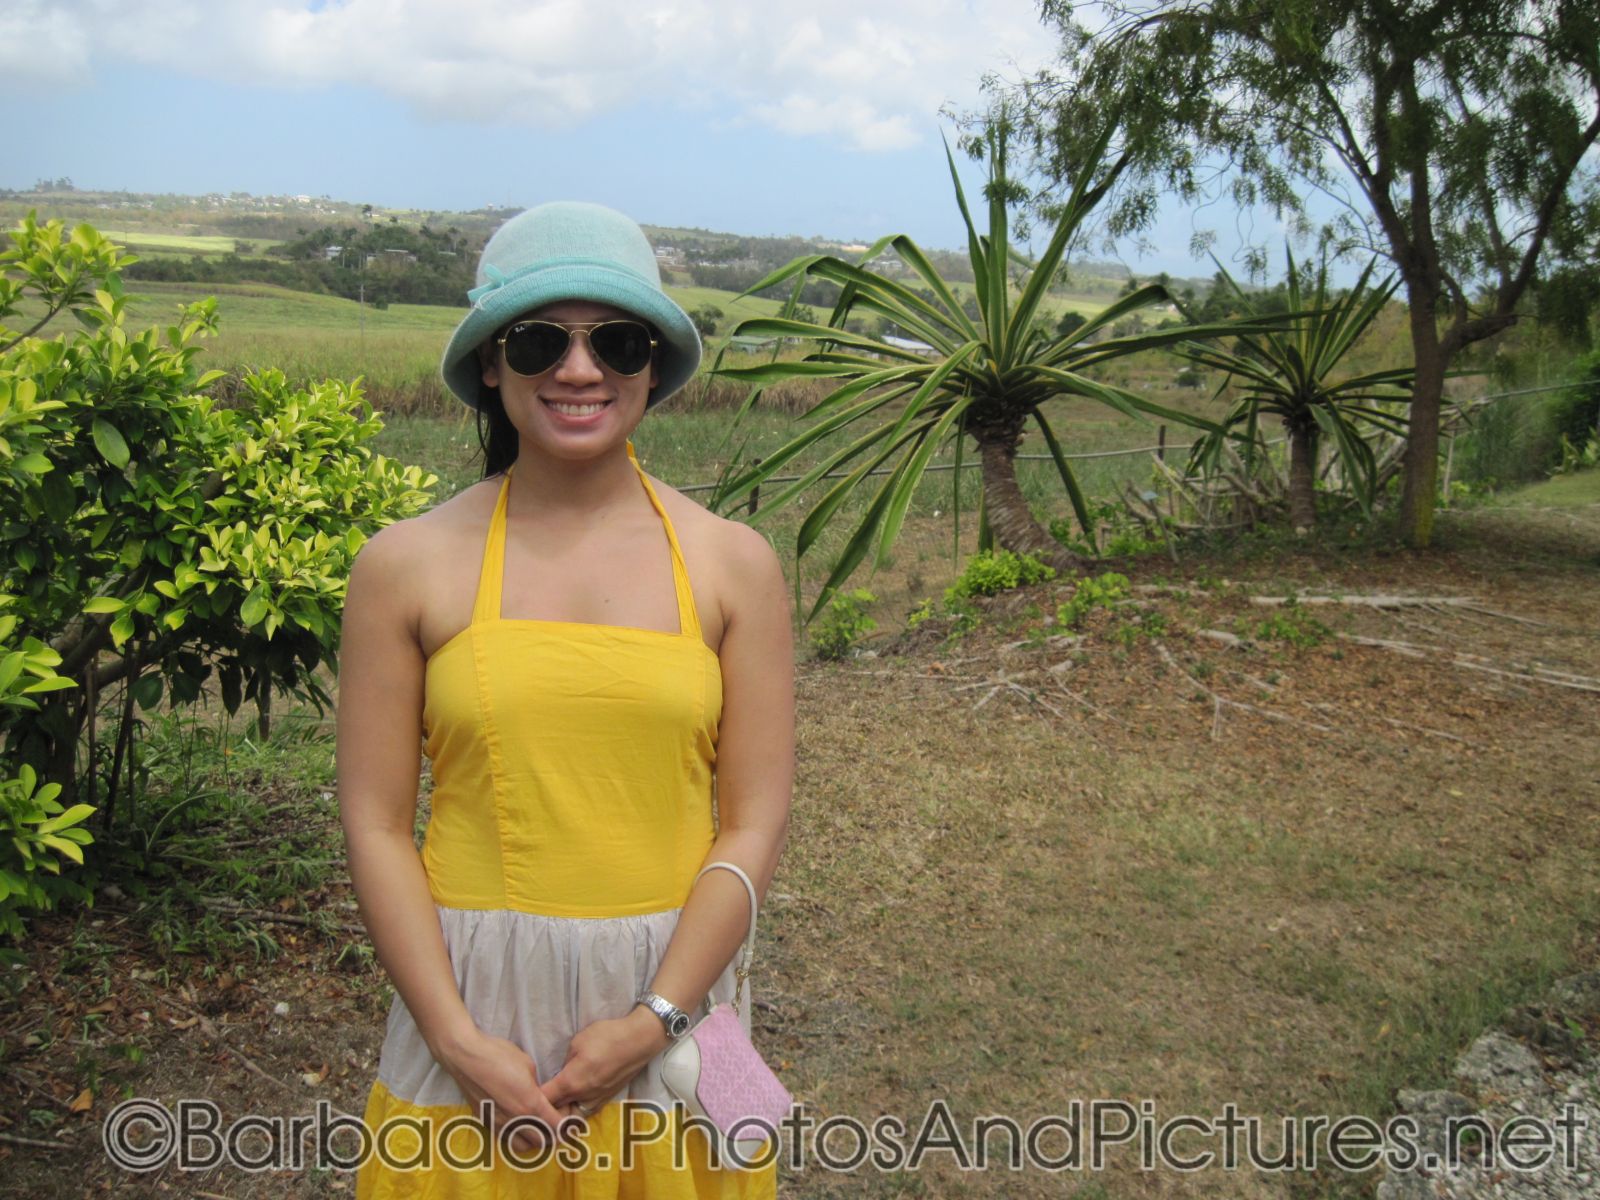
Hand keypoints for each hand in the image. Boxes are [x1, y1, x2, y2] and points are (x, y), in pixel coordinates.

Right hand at [434, 1026, 573, 1153]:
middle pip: (542, 1141)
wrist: (466, 1057)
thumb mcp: (528, 1065)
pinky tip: (520, 1125)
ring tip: (539, 1127)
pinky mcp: (486, 1123)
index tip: (569, 1117)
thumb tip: (540, 1094)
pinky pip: (506, 1140)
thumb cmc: (498, 1055)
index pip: (556, 1126)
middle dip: (554, 1135)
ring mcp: (499, 1124)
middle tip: (557, 1122)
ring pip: (523, 1147)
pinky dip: (517, 1138)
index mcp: (531, 1104)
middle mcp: (516, 1120)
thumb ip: (538, 1086)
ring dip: (535, 1141)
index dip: (566, 1124)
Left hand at [541, 1006, 667, 1117]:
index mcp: (571, 1082)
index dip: (530, 1102)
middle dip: (545, 1114)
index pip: (544, 1101)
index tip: (522, 1098)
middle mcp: (583, 1096)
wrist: (639, 1040)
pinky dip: (576, 1111)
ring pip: (572, 1118)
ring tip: (553, 1107)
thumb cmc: (607, 1036)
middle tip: (534, 1107)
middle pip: (557, 1116)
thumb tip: (561, 1072)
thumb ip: (565, 1062)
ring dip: (562, 1116)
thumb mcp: (578, 1042)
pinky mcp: (607, 1099)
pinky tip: (572, 1101)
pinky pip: (586, 1112)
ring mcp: (597, 1100)